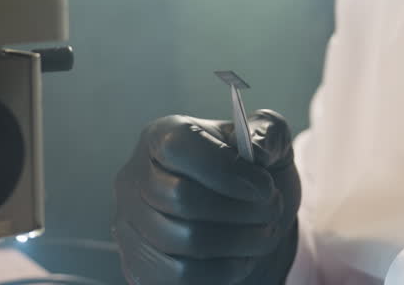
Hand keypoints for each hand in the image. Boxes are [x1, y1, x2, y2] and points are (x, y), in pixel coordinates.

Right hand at [113, 109, 300, 283]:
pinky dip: (223, 270)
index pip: (178, 147)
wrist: (240, 219)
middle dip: (241, 209)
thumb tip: (256, 154)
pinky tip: (244, 257)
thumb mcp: (268, 141)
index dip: (226, 169)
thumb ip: (268, 131)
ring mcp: (131, 225)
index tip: (264, 186)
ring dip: (239, 241)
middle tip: (272, 209)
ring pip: (184, 241)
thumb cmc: (249, 175)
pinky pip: (181, 276)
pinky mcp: (139, 265)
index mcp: (163, 136)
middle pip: (182, 198)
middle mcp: (136, 177)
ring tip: (265, 232)